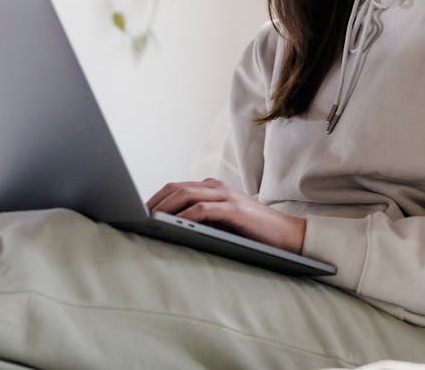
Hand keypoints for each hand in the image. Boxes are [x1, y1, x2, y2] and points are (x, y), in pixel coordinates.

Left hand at [146, 178, 305, 253]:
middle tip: (137, 217)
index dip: (156, 198)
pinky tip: (174, 225)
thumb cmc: (252, 232)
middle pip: (176, 188)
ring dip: (165, 208)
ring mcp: (226, 196)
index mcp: (213, 188)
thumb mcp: (222, 222)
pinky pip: (203, 209)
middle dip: (154, 202)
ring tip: (149, 220)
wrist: (287, 235)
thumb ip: (201, 219)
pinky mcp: (233, 210)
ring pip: (186, 195)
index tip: (140, 212)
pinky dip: (185, 216)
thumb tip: (167, 228)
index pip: (177, 187)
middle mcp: (217, 187)